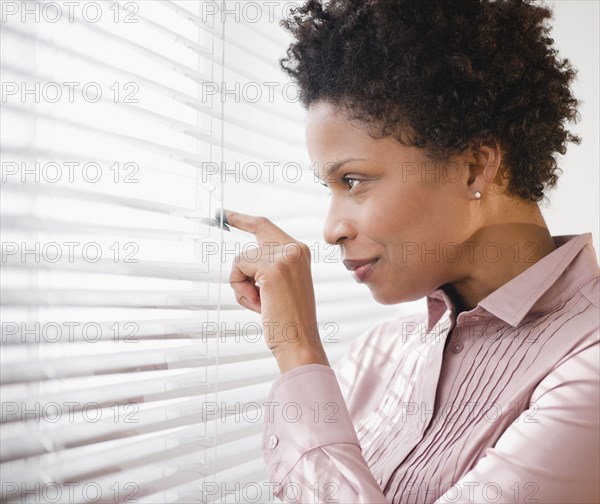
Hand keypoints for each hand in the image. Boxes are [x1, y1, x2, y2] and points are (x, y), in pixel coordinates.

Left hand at [224, 209, 329, 372]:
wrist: (299, 341)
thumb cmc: (287, 319)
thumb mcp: (281, 285)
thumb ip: (268, 266)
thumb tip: (242, 262)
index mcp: (299, 252)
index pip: (266, 227)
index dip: (243, 220)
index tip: (225, 214)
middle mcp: (295, 249)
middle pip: (251, 240)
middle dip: (241, 256)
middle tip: (236, 252)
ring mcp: (286, 256)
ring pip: (242, 259)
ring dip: (243, 284)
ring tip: (262, 303)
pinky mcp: (273, 267)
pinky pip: (239, 269)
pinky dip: (241, 288)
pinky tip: (259, 303)